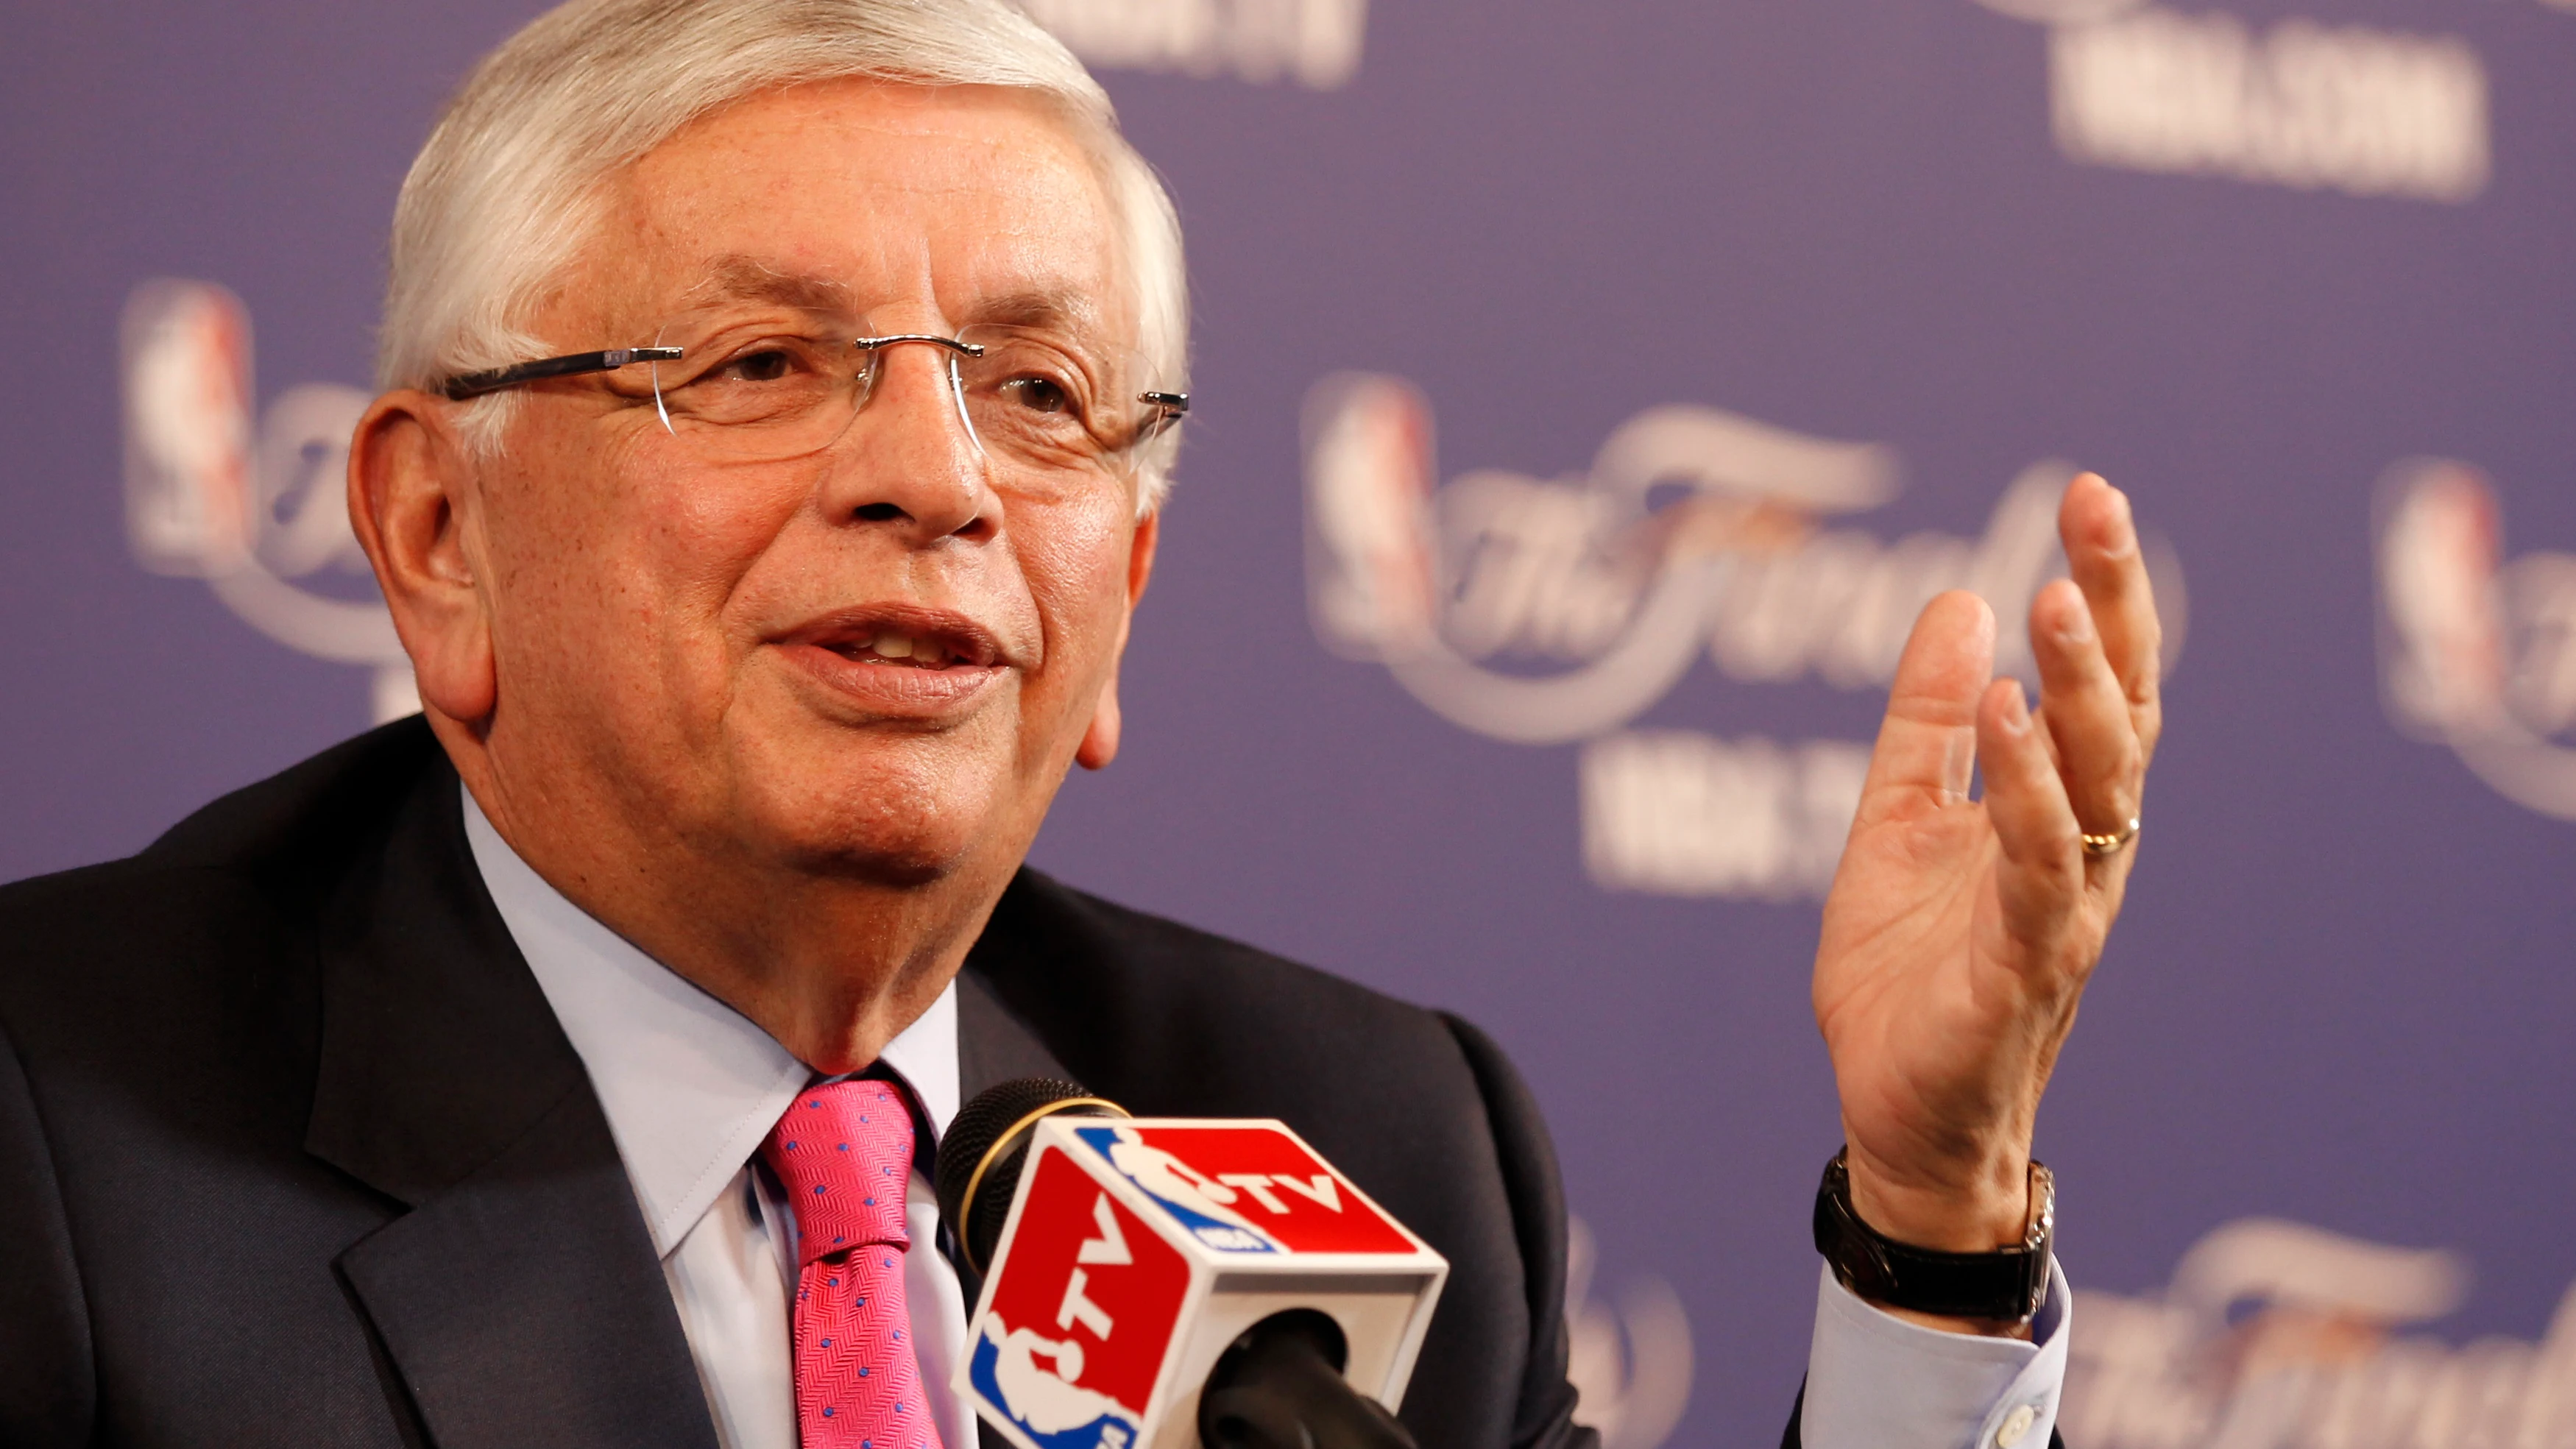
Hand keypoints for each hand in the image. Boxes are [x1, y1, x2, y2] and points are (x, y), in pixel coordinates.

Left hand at [1812, 473, 2161, 1328]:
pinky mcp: (2023, 964)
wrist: (1898, 1114)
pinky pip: (2039, 865)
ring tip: (2053, 599)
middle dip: (2111, 607)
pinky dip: (2026, 789)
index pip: (2099, 681)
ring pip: (2098, 782)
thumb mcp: (1896, 818)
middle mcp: (2083, 849)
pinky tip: (2003, 717)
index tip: (2087, 490)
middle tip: (2092, 508)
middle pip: (2121, 711)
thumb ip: (1922, 721)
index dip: (2103, 587)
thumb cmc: (1912, 973)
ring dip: (2079, 689)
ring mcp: (2063, 906)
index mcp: (2059, 809)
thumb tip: (1958, 599)